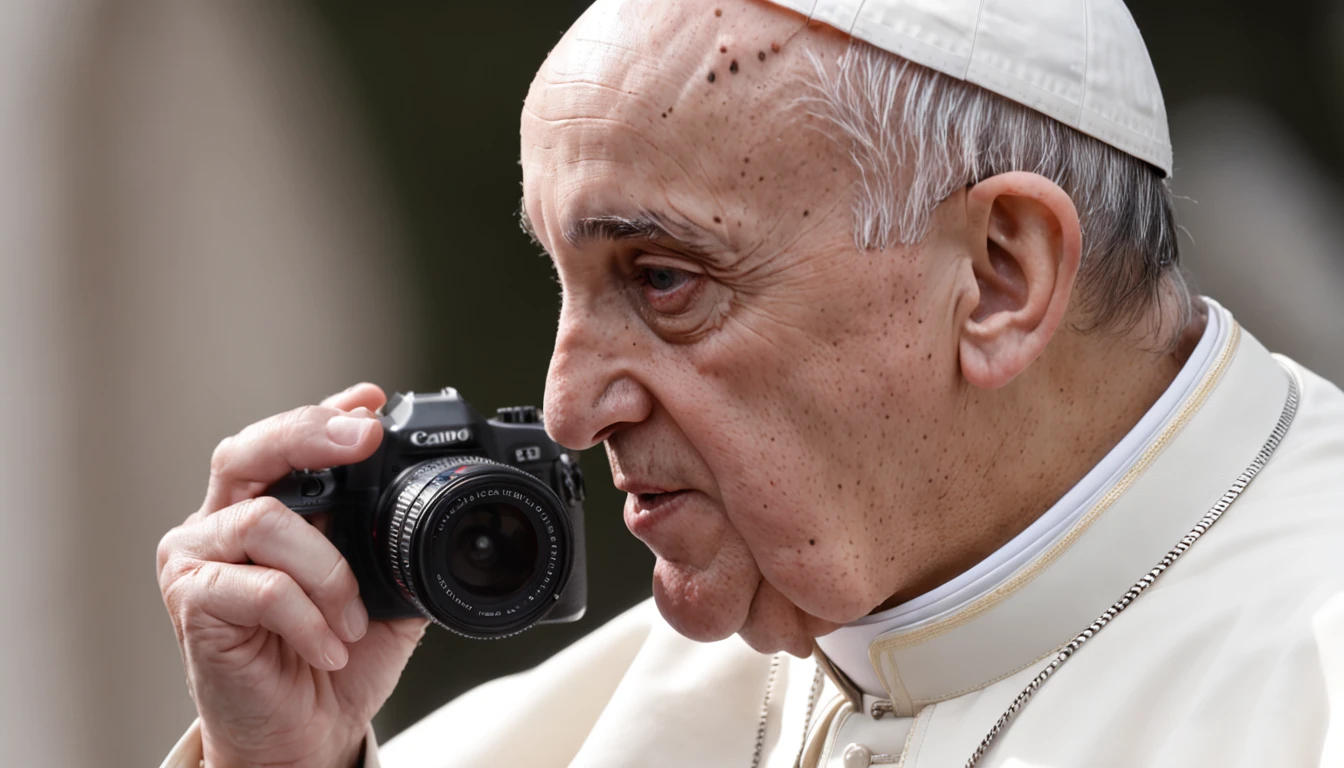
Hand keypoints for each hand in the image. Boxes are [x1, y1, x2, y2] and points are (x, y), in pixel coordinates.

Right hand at [157, 384, 427, 767]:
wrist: (303, 735)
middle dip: (312, 434)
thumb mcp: (385, 594)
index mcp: (271, 506)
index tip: (372, 400)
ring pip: (266, 519)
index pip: (289, 439)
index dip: (326, 412)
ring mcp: (199, 557)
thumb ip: (398, 544)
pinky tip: (328, 648)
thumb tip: (445, 502)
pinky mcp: (192, 601)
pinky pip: (260, 587)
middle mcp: (224, 520)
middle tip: (366, 440)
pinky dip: (308, 616)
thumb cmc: (333, 660)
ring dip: (328, 571)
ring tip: (353, 620)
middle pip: (250, 449)